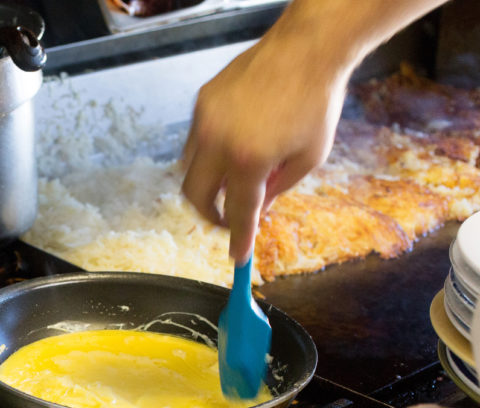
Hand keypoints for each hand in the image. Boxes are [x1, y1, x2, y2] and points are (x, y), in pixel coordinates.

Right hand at [181, 31, 346, 263]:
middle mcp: (218, 143)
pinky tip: (236, 142)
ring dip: (208, 180)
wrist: (306, 50)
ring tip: (235, 175)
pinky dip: (210, 151)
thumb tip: (258, 208)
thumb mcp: (309, 157)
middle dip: (209, 213)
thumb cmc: (316, 102)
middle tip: (227, 217)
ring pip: (189, 167)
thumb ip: (279, 188)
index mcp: (249, 161)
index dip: (237, 239)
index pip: (238, 213)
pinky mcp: (202, 102)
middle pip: (194, 196)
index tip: (236, 258)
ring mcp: (205, 121)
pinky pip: (196, 139)